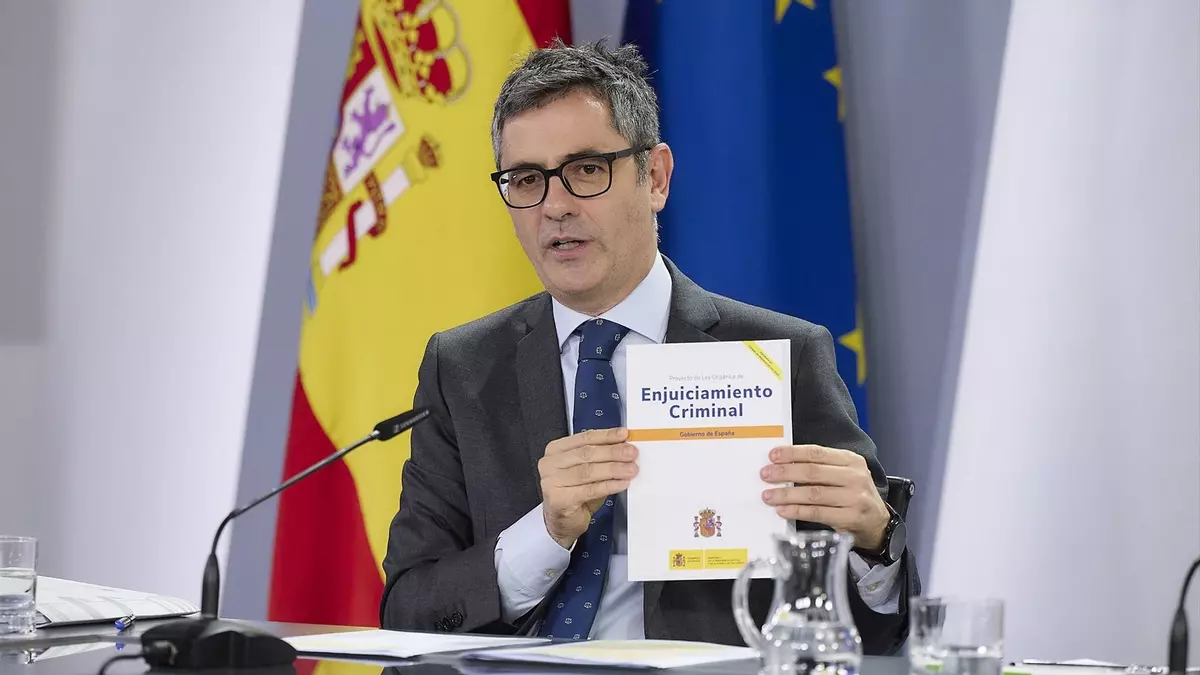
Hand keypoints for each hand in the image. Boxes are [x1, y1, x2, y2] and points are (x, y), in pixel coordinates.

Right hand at [539, 427, 638, 549]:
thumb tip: (624, 446)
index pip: (584, 438)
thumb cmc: (575, 493)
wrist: (562, 521)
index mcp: (556, 450)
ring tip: (631, 469)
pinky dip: (609, 485)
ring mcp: (551, 481)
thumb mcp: (587, 469)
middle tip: (631, 453)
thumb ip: (600, 457)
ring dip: (613, 469)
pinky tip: (622, 483)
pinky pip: (589, 489)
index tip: (624, 434)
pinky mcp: (559, 499)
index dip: (606, 436)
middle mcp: (550, 463)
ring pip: (588, 471)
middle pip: (586, 454)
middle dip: (612, 452)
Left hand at [760, 444, 889, 551]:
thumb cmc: (854, 495)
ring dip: (787, 494)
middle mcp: (855, 477)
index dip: (793, 453)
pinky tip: (783, 510)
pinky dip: (797, 511)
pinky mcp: (850, 518)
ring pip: (813, 493)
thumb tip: (784, 465)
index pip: (817, 452)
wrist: (878, 523)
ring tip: (769, 495)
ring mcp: (854, 498)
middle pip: (813, 472)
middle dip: (785, 472)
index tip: (773, 455)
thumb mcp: (844, 474)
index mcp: (852, 461)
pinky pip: (817, 513)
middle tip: (766, 474)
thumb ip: (820, 467)